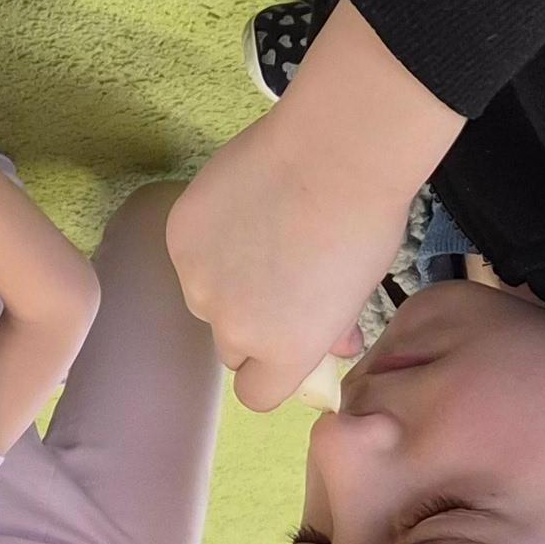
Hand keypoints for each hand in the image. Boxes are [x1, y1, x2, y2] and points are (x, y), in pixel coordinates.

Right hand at [168, 125, 410, 411]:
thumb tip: (332, 342)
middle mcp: (232, 327)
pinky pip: (190, 253)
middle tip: (278, 281)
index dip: (272, 371)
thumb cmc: (366, 221)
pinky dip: (211, 237)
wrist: (335, 149)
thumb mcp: (360, 289)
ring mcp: (197, 280)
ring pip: (205, 297)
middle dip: (250, 324)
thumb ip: (331, 327)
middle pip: (230, 347)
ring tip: (261, 232)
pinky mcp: (178, 236)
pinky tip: (242, 204)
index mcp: (283, 352)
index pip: (257, 395)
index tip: (286, 342)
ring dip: (226, 280)